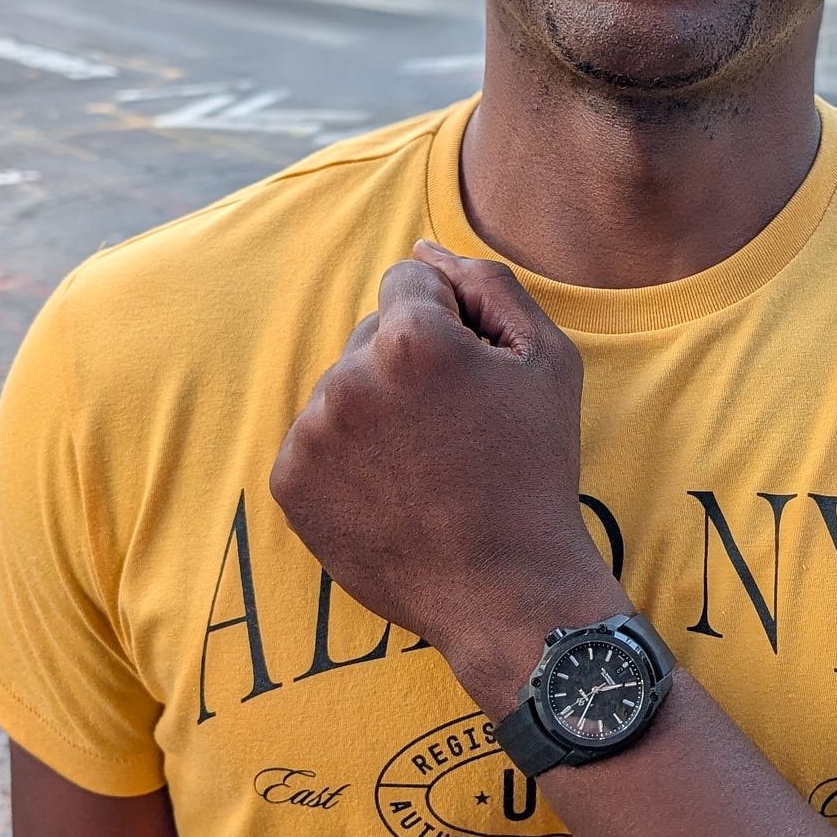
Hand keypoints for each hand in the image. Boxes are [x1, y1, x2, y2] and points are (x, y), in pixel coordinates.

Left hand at [270, 243, 625, 710]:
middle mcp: (348, 378)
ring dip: (377, 411)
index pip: (410, 280)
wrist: (504, 589)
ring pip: (343, 388)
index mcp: (411, 338)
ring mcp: (312, 434)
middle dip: (409, 365)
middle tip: (457, 431)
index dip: (451, 323)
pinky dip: (348, 458)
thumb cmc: (535, 471)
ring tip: (426, 468)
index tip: (473, 377)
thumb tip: (423, 248)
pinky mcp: (290, 483)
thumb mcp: (546, 359)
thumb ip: (486, 283)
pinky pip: (317, 440)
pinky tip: (394, 492)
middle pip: (373, 334)